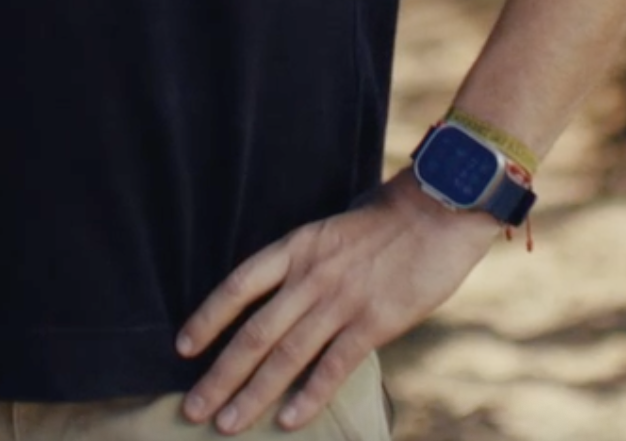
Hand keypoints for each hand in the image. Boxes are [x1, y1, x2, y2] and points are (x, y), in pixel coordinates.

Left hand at [175, 174, 497, 432]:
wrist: (442, 207)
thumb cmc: (391, 217)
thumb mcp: (334, 229)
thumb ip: (308, 261)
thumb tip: (288, 292)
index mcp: (297, 247)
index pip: (238, 287)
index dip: (207, 318)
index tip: (183, 348)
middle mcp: (310, 277)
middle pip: (254, 334)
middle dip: (220, 376)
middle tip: (193, 409)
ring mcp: (341, 301)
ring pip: (285, 357)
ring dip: (253, 395)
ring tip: (228, 425)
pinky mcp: (374, 323)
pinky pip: (334, 367)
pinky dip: (309, 397)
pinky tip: (289, 422)